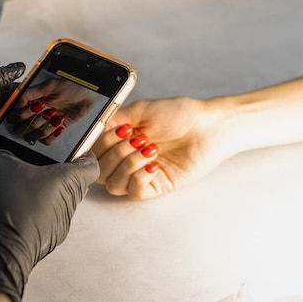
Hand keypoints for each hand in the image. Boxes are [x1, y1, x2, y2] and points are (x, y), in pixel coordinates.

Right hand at [0, 151, 98, 301]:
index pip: (91, 165)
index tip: (78, 151)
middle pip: (72, 184)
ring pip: (57, 203)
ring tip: (17, 188)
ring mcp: (60, 223)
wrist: (3, 249)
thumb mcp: (2, 164)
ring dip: (42, 196)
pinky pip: (43, 220)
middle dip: (56, 175)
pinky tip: (12, 209)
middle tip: (37, 167)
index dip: (85, 155)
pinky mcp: (47, 239)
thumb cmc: (12, 205)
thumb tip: (3, 157)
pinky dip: (31, 214)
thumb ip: (6, 154)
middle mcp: (70, 202)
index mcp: (70, 179)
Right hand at [5, 78, 94, 144]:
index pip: (14, 116)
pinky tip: (60, 124)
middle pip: (20, 129)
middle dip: (34, 121)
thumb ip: (32, 93)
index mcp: (30, 102)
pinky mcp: (54, 131)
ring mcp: (43, 124)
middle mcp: (34, 115)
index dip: (19, 115)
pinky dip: (52, 135)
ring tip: (56, 115)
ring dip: (44, 127)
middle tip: (46, 111)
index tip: (30, 109)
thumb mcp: (51, 85)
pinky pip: (46, 141)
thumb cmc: (72, 86)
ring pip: (32, 137)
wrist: (88, 95)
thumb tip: (17, 102)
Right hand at [92, 96, 231, 199]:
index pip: (94, 153)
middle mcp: (128, 159)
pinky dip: (139, 177)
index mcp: (121, 141)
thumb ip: (114, 119)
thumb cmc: (180, 115)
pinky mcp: (157, 186)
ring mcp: (141, 174)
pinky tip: (153, 163)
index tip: (116, 132)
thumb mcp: (141, 110)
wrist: (207, 125)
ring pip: (114, 184)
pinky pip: (134, 192)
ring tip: (148, 148)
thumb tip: (94, 129)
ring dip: (127, 165)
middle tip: (136, 139)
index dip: (99, 145)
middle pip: (100, 171)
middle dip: (114, 154)